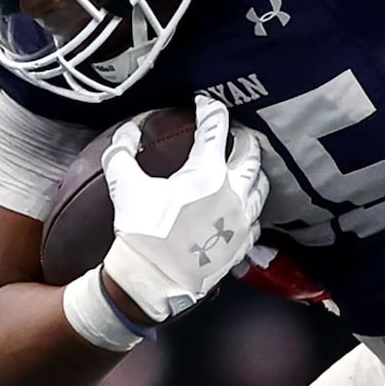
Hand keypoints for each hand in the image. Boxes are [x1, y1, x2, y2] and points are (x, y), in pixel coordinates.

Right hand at [100, 94, 269, 322]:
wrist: (154, 280)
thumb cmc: (141, 234)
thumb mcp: (124, 185)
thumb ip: (123, 151)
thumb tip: (128, 131)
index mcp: (207, 173)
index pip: (216, 127)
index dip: (210, 109)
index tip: (204, 105)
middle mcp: (233, 193)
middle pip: (251, 153)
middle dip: (242, 137)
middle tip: (233, 132)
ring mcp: (242, 219)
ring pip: (262, 184)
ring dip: (254, 169)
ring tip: (243, 164)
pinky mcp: (243, 242)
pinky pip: (257, 217)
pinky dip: (252, 204)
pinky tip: (242, 203)